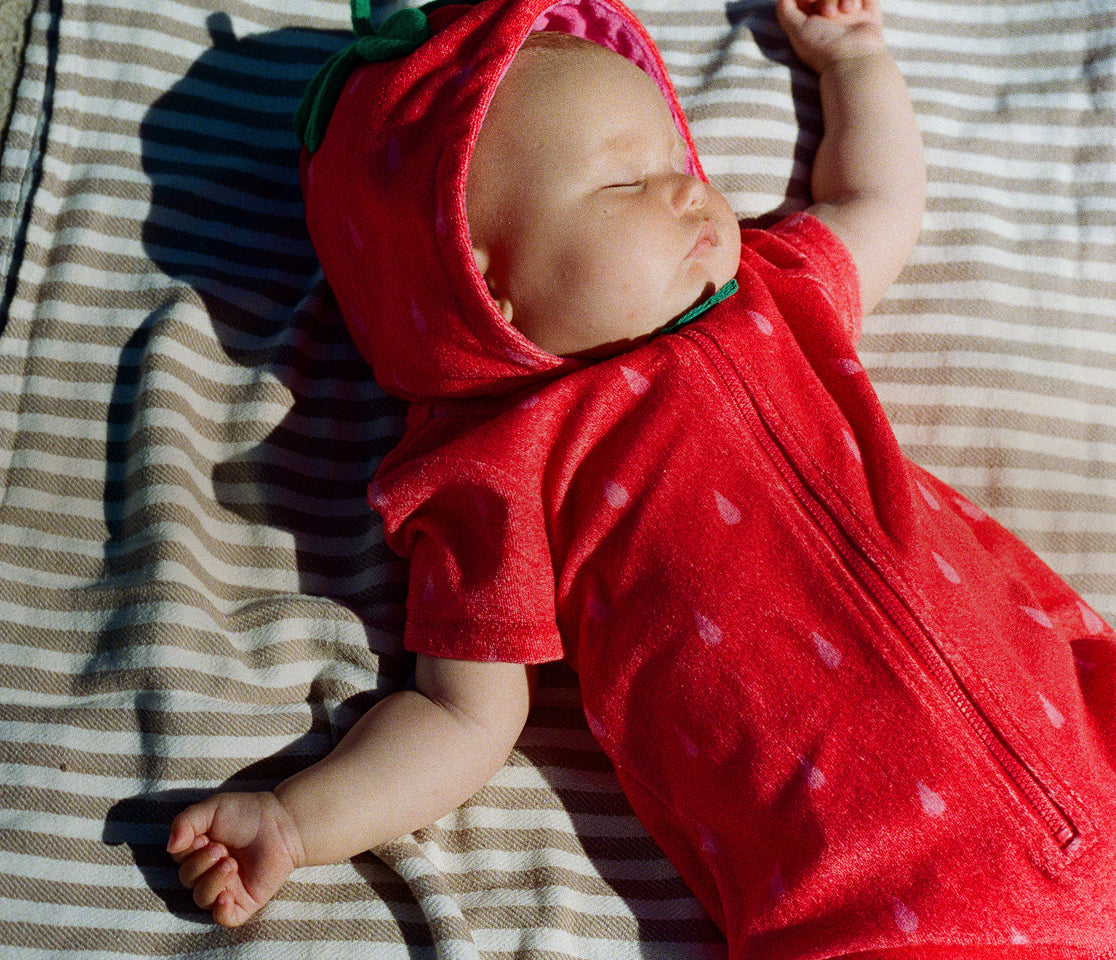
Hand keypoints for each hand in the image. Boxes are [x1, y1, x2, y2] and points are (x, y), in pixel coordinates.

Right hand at [167, 791, 302, 927]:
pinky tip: (226, 896)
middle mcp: (209, 872)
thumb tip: (171, 846)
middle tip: (221, 848)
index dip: (187, 850)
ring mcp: (227, 888)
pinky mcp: (244, 901)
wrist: (282, 823)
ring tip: (231, 863)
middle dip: (201, 864)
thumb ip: (186, 821)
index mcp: (198, 851)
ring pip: (202, 899)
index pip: (179, 860)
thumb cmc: (247, 813)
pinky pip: (225, 918)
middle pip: (187, 880)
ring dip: (212, 881)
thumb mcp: (213, 808)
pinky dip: (221, 911)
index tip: (205, 836)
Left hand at [776, 0, 885, 72]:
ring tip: (846, 11)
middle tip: (828, 13)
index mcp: (812, 21)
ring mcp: (850, 15)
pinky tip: (854, 9)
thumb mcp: (796, 28)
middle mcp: (830, 17)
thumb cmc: (823, 48)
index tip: (811, 2)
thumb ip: (786, 9)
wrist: (853, 60)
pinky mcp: (868, 13)